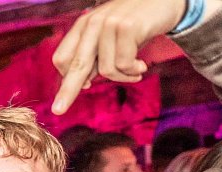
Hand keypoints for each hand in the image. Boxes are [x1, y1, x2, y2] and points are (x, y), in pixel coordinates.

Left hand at [51, 0, 184, 113]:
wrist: (164, 1)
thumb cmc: (134, 25)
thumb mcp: (109, 39)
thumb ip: (95, 58)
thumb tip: (83, 84)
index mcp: (83, 26)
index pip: (62, 58)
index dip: (68, 77)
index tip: (82, 88)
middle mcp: (92, 24)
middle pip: (76, 65)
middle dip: (67, 91)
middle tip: (58, 111)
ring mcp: (108, 24)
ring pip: (106, 70)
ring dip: (122, 77)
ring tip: (135, 70)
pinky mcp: (126, 27)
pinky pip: (124, 64)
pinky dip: (133, 70)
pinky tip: (141, 65)